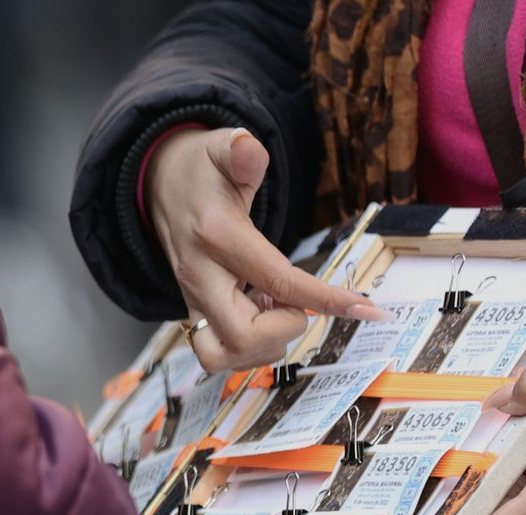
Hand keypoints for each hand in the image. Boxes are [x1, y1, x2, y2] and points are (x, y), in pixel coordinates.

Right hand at [145, 127, 383, 372]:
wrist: (159, 187)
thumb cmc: (200, 170)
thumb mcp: (219, 148)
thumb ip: (239, 150)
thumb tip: (250, 149)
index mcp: (216, 236)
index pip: (277, 280)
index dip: (325, 299)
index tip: (366, 309)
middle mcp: (200, 277)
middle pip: (242, 337)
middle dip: (284, 328)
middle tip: (296, 301)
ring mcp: (192, 301)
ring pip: (224, 355)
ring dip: (265, 343)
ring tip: (277, 307)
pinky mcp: (194, 314)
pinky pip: (220, 354)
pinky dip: (250, 346)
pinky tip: (261, 313)